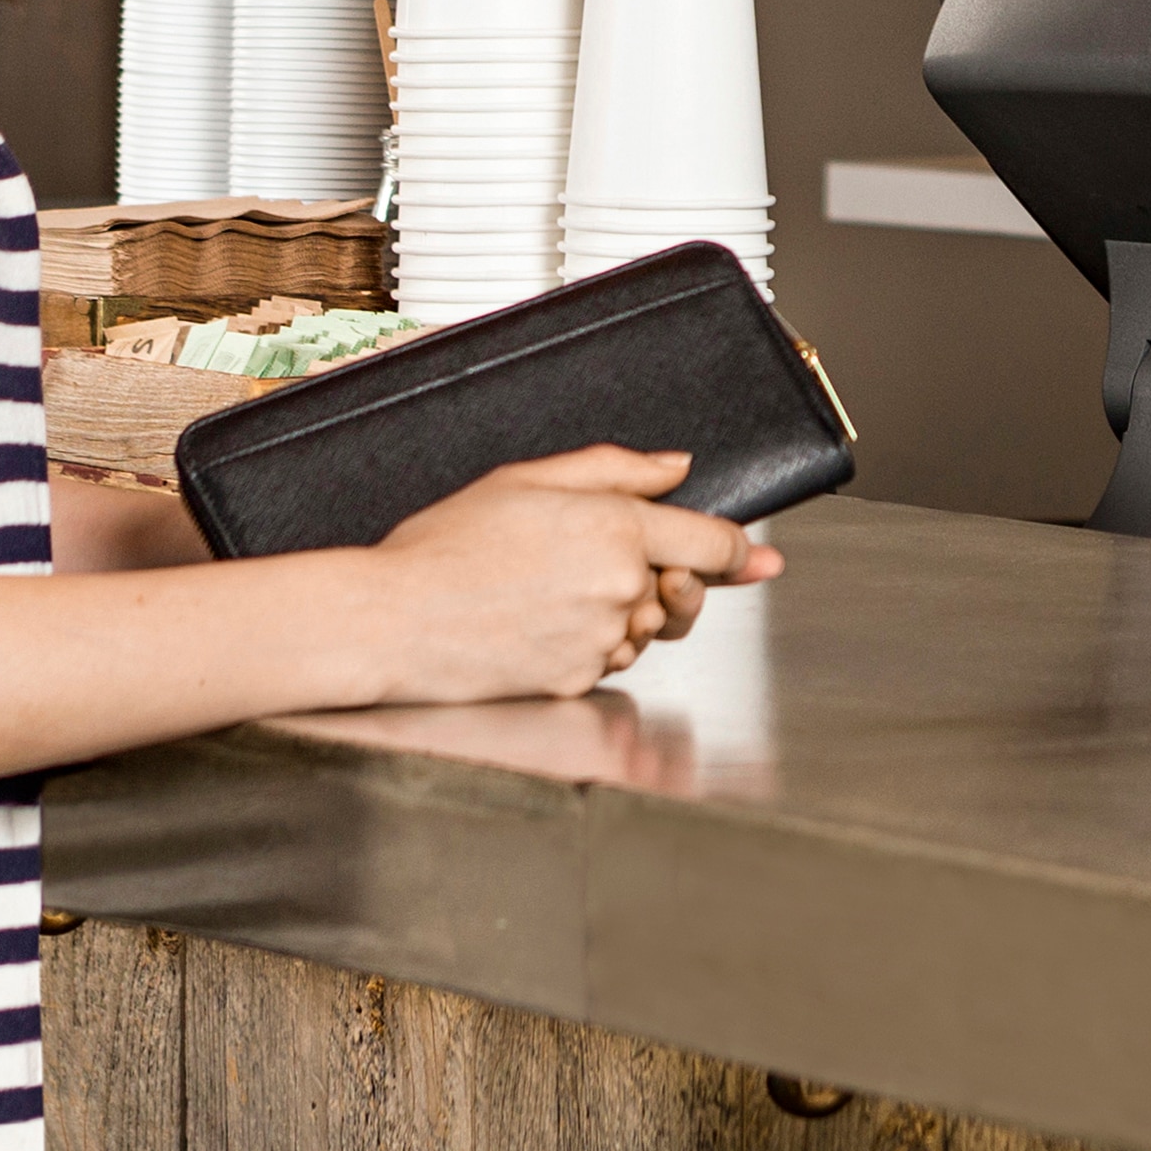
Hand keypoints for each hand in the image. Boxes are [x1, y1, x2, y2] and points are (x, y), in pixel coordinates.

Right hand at [359, 446, 784, 701]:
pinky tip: (538, 624)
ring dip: (624, 614)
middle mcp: (621, 589)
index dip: (739, 551)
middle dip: (665, 580)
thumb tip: (678, 467)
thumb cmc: (447, 544)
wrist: (390, 618)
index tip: (759, 560)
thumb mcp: (529, 478)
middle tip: (617, 566)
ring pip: (646, 630)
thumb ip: (617, 469)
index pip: (713, 544)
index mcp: (617, 530)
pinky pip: (608, 663)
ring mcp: (600, 642)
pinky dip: (588, 645)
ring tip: (553, 590)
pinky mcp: (576, 683)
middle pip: (684, 592)